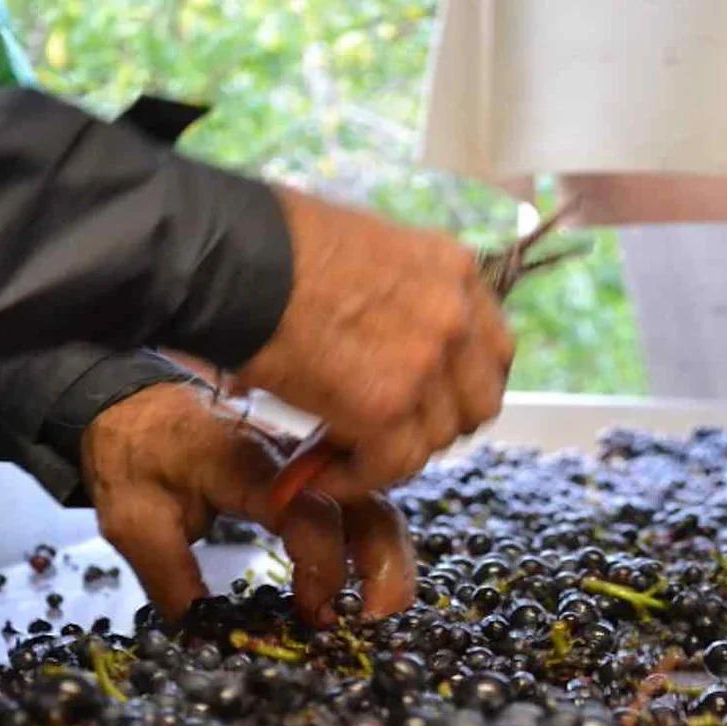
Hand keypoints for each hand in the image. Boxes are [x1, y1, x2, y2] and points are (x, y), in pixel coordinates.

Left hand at [82, 382, 418, 625]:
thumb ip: (171, 581)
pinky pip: (361, 505)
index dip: (323, 567)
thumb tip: (206, 640)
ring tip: (375, 611)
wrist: (131, 399)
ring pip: (376, 505)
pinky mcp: (312, 474)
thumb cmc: (135, 454)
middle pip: (368, 505)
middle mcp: (294, 461)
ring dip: (388, 560)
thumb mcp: (134, 523)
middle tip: (371, 621)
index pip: (311, 513)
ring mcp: (310, 465)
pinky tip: (362, 584)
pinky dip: (374, 547)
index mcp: (248, 467)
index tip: (311, 612)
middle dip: (384, 567)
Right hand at [234, 189, 514, 499]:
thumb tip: (396, 352)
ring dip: (390, 453)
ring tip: (343, 450)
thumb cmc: (277, 247)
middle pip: (476, 404)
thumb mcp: (371, 252)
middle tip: (388, 433)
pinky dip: (357, 478)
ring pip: (432, 441)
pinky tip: (323, 471)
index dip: (461, 387)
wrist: (233, 260)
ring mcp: (426, 362)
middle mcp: (454, 315)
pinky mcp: (386, 407)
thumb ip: (405, 300)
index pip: (493, 351)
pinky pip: (390, 465)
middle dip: (434, 426)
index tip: (432, 402)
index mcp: (455, 270)